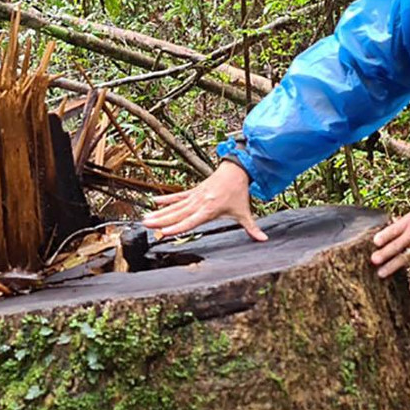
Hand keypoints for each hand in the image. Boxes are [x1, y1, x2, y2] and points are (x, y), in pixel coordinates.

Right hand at [142, 162, 268, 241]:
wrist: (237, 170)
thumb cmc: (239, 192)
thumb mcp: (244, 212)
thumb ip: (252, 228)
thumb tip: (263, 239)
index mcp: (209, 209)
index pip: (191, 221)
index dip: (177, 227)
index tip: (164, 232)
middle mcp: (199, 202)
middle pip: (177, 214)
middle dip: (161, 220)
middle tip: (147, 225)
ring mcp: (195, 196)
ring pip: (174, 206)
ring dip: (160, 212)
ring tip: (146, 218)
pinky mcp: (194, 191)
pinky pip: (178, 197)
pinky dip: (166, 199)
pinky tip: (154, 202)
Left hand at [369, 208, 409, 292]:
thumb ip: (400, 223)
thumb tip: (387, 230)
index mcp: (408, 223)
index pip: (393, 230)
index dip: (384, 236)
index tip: (375, 242)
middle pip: (396, 245)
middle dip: (385, 253)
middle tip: (374, 260)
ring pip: (405, 257)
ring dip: (393, 266)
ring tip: (382, 274)